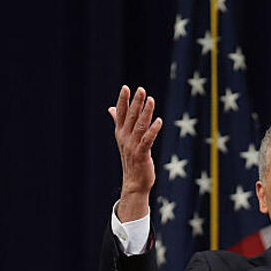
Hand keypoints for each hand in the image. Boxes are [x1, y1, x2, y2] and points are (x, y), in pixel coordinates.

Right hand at [108, 85, 162, 221]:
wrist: (134, 182)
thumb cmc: (131, 159)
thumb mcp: (124, 139)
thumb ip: (119, 122)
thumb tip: (111, 109)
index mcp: (120, 133)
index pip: (120, 114)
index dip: (123, 101)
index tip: (125, 88)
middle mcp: (125, 138)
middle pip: (130, 117)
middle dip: (135, 102)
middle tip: (140, 89)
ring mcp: (133, 146)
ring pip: (140, 126)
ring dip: (146, 113)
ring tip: (151, 100)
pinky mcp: (142, 154)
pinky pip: (148, 140)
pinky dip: (153, 130)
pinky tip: (159, 121)